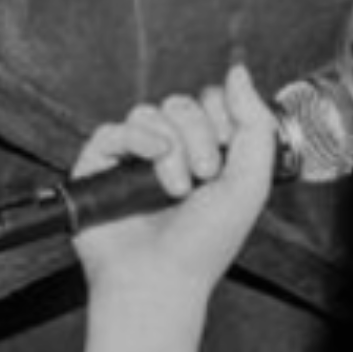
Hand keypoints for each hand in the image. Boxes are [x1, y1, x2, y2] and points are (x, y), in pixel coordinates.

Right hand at [71, 64, 277, 300]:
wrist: (160, 280)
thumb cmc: (204, 244)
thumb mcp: (251, 181)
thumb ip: (254, 122)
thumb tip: (238, 71)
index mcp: (206, 154)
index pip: (210, 102)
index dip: (223, 117)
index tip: (228, 153)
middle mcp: (168, 153)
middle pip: (181, 104)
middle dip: (199, 136)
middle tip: (205, 177)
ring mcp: (131, 160)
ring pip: (149, 112)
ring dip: (170, 146)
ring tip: (175, 186)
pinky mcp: (98, 168)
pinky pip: (114, 129)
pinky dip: (136, 139)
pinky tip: (149, 160)